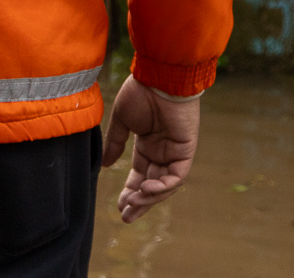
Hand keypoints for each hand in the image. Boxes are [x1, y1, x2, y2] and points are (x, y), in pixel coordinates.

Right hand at [100, 75, 200, 222]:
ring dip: (150, 197)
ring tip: (133, 204)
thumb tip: (107, 165)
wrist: (158, 77)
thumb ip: (116, 143)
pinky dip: (163, 185)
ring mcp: (175, 153)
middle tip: (126, 217)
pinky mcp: (186, 151)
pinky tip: (147, 188)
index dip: (129, 191)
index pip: (139, 175)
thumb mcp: (122, 121)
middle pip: (152, 185)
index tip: (119, 206)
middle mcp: (162, 152)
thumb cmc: (139, 93)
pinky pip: (176, 176)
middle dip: (140, 202)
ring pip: (165, 185)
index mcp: (147, 145)